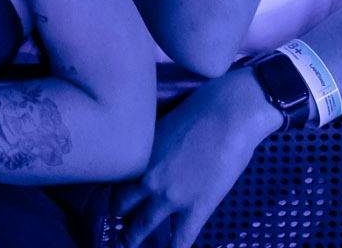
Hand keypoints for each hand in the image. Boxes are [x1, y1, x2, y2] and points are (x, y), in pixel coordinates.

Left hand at [116, 68, 279, 247]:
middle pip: (122, 205)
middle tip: (117, 224)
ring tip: (128, 245)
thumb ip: (154, 144)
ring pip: (143, 226)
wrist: (230, 114)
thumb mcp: (164, 122)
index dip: (113, 190)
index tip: (111, 197)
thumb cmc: (201, 108)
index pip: (115, 179)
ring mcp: (171, 197)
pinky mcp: (197, 208)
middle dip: (120, 216)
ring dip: (134, 238)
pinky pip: (182, 237)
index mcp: (140, 155)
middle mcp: (148, 179)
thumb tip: (153, 151)